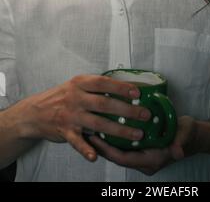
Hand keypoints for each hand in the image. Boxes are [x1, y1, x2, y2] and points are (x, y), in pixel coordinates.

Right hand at [19, 75, 151, 162]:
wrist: (36, 112)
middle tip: (145, 115)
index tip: (137, 92)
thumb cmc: (63, 96)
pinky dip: (86, 150)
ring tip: (136, 135)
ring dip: (118, 131)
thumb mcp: (77, 84)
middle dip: (127, 110)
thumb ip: (96, 87)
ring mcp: (71, 115)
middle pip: (105, 104)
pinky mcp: (66, 132)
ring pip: (98, 123)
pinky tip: (96, 156)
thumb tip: (125, 88)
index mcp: (80, 83)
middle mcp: (76, 98)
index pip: (103, 83)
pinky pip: (78, 142)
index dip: (120, 87)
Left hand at [88, 115, 199, 175]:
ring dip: (105, 142)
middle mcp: (144, 162)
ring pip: (118, 151)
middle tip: (87, 132)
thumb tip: (178, 152)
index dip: (109, 151)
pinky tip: (104, 125)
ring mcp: (141, 156)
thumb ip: (179, 143)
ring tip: (91, 127)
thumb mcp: (184, 136)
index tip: (96, 139)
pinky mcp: (140, 148)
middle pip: (117, 157)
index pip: (124, 159)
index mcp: (152, 161)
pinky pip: (123, 145)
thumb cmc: (187, 135)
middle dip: (101, 147)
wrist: (192, 136)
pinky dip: (113, 137)